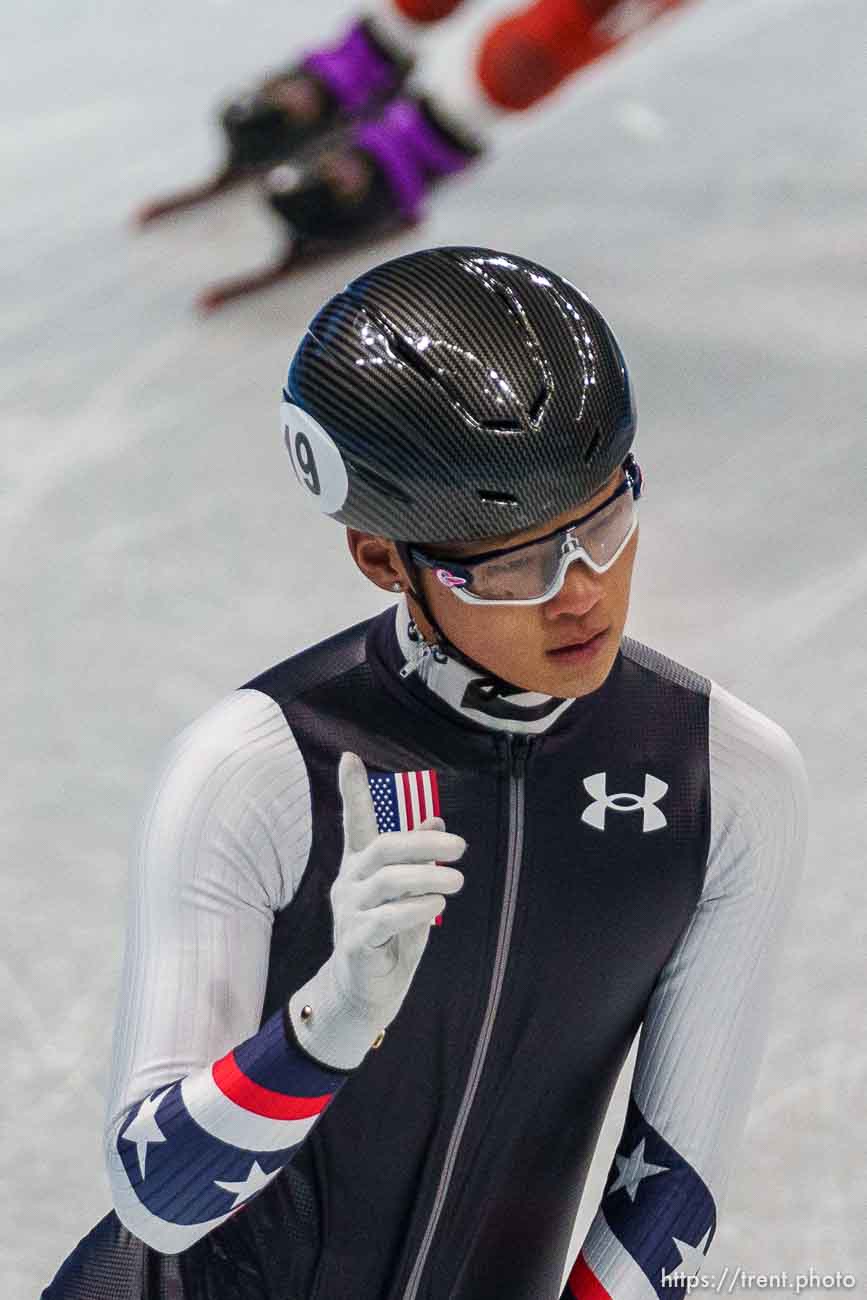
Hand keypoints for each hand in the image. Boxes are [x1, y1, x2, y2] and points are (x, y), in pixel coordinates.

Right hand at [330, 752, 465, 1019]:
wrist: (367, 991)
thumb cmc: (392, 935)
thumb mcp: (410, 892)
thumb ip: (417, 859)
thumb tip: (436, 821)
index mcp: (361, 865)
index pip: (355, 821)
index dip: (352, 790)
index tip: (349, 757)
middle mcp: (349, 882)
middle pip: (383, 848)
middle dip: (422, 843)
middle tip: (461, 847)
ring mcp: (348, 911)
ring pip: (387, 881)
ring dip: (427, 876)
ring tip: (457, 881)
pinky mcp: (354, 940)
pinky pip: (386, 918)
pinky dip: (415, 908)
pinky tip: (437, 906)